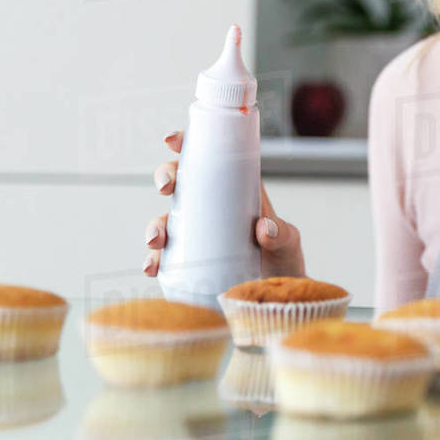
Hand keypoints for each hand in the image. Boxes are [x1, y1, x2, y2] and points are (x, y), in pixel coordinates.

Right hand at [142, 130, 305, 277]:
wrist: (276, 298)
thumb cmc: (282, 260)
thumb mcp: (287, 242)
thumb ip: (281, 234)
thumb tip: (264, 229)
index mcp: (234, 190)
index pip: (209, 159)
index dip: (187, 144)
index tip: (173, 140)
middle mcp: (209, 208)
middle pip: (179, 182)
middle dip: (166, 177)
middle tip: (166, 187)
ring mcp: (194, 234)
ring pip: (163, 220)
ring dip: (154, 226)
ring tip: (157, 240)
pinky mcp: (185, 262)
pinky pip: (162, 257)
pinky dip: (152, 260)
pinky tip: (152, 267)